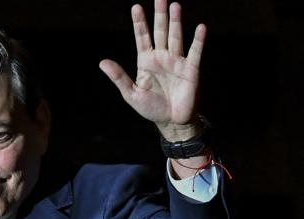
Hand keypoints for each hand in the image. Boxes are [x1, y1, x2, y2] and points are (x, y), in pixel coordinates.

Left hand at [99, 0, 205, 139]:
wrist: (171, 121)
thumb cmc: (151, 108)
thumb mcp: (131, 93)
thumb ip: (119, 77)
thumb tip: (102, 62)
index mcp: (146, 61)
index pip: (142, 37)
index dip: (139, 23)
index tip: (136, 7)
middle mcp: (162, 57)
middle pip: (160, 31)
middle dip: (159, 15)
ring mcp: (177, 61)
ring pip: (176, 37)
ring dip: (176, 22)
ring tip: (175, 5)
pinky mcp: (191, 70)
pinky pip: (195, 52)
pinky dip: (198, 40)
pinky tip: (200, 27)